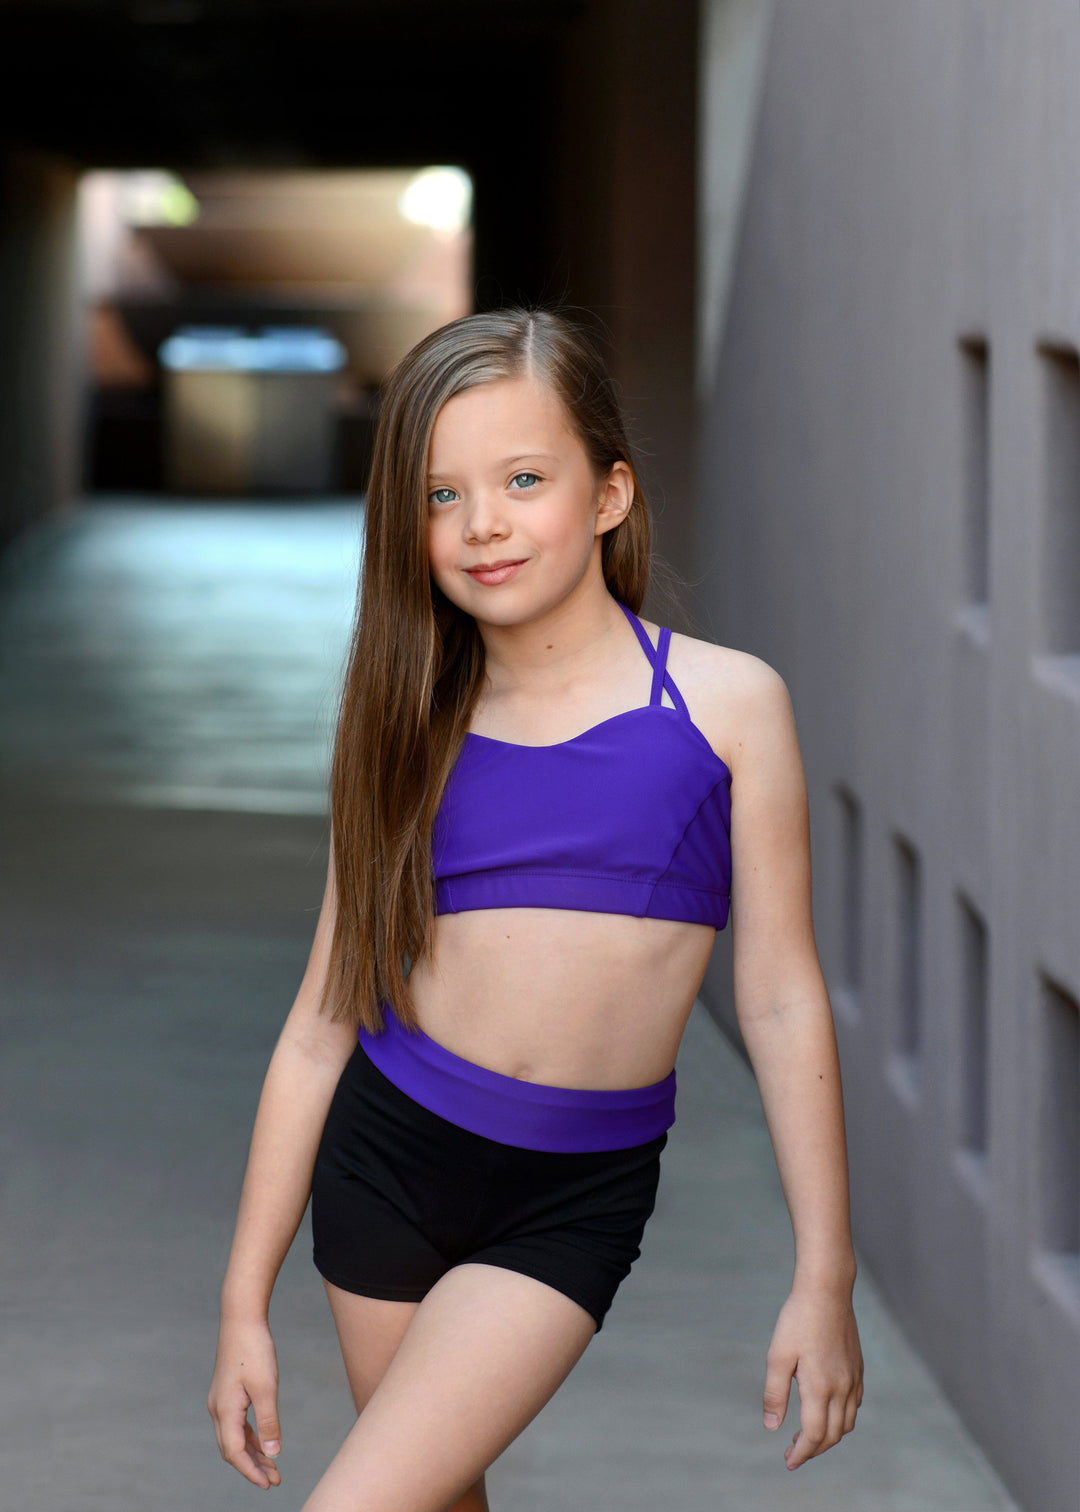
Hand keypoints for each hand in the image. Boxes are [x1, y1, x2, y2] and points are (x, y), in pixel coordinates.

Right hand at [207, 1315, 282, 1488]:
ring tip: (272, 1468)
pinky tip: (264, 1442)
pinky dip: (250, 1436)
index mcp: (224, 1410)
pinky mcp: (228, 1393)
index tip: (268, 1484)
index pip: (235, 1453)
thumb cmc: (254, 1350)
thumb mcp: (266, 1387)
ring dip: (253, 1453)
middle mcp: (218, 1409)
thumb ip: (269, 1421)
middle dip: (252, 1467)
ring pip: (235, 1437)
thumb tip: (273, 1453)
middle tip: (275, 1481)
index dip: (251, 1471)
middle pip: (233, 1449)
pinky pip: (237, 1423)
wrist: (241, 1319)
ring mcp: (221, 1401)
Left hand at [762, 1281, 862, 1469]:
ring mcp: (853, 1379)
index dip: (801, 1453)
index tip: (788, 1462)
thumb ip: (775, 1394)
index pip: (814, 1436)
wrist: (827, 1290)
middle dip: (813, 1449)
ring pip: (847, 1423)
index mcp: (820, 1388)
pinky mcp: (858, 1368)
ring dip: (829, 1436)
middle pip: (833, 1435)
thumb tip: (771, 1427)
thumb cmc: (798, 1320)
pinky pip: (855, 1405)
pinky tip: (828, 1411)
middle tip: (793, 1452)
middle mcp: (841, 1388)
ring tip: (808, 1436)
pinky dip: (842, 1418)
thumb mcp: (777, 1355)